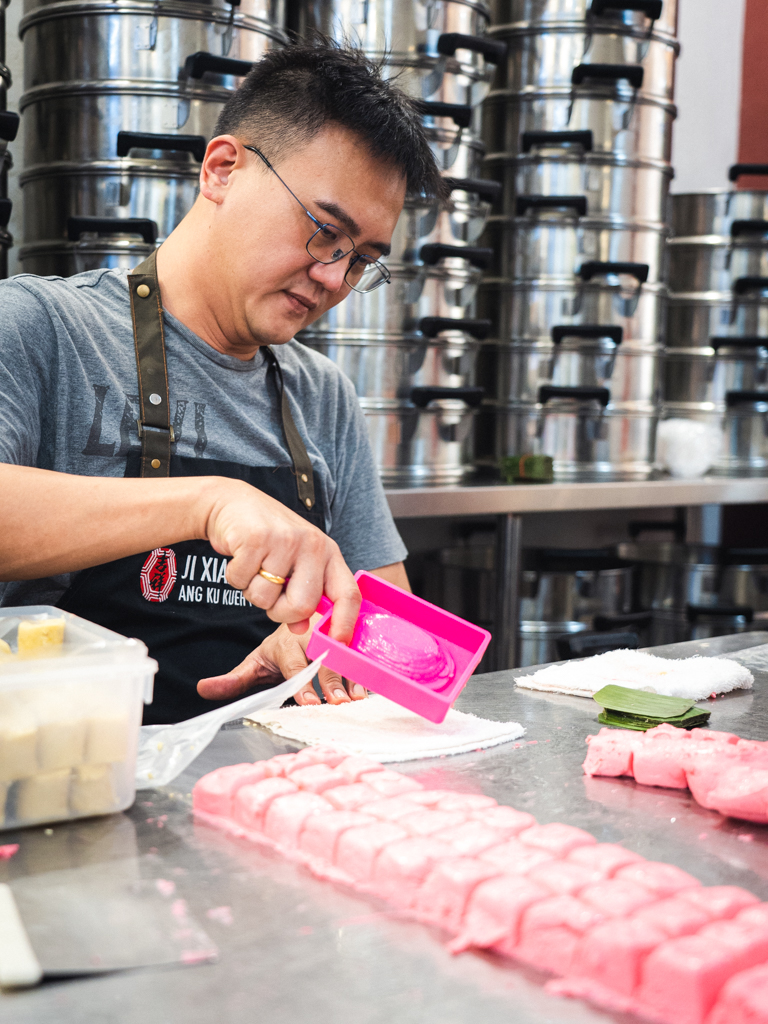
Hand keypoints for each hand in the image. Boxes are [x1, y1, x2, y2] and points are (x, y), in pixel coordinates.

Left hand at [196, 621, 366, 704]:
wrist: (308, 614)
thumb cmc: (283, 650)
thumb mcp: (257, 662)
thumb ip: (235, 679)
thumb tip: (202, 689)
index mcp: (286, 644)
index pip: (294, 665)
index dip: (302, 684)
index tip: (309, 703)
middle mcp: (312, 637)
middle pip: (322, 660)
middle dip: (330, 682)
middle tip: (337, 703)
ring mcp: (335, 636)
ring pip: (345, 656)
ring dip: (352, 677)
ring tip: (356, 698)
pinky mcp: (353, 637)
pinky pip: (361, 652)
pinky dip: (366, 670)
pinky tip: (370, 687)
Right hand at [202, 478, 360, 642]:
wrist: (233, 504)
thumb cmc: (268, 539)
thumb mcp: (295, 564)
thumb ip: (304, 595)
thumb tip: (302, 628)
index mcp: (328, 553)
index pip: (348, 593)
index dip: (345, 623)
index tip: (338, 643)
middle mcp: (312, 545)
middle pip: (302, 606)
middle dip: (279, 611)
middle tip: (271, 591)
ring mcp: (285, 540)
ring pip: (266, 599)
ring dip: (252, 591)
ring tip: (255, 566)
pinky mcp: (256, 539)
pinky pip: (242, 582)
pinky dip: (235, 577)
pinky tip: (240, 556)